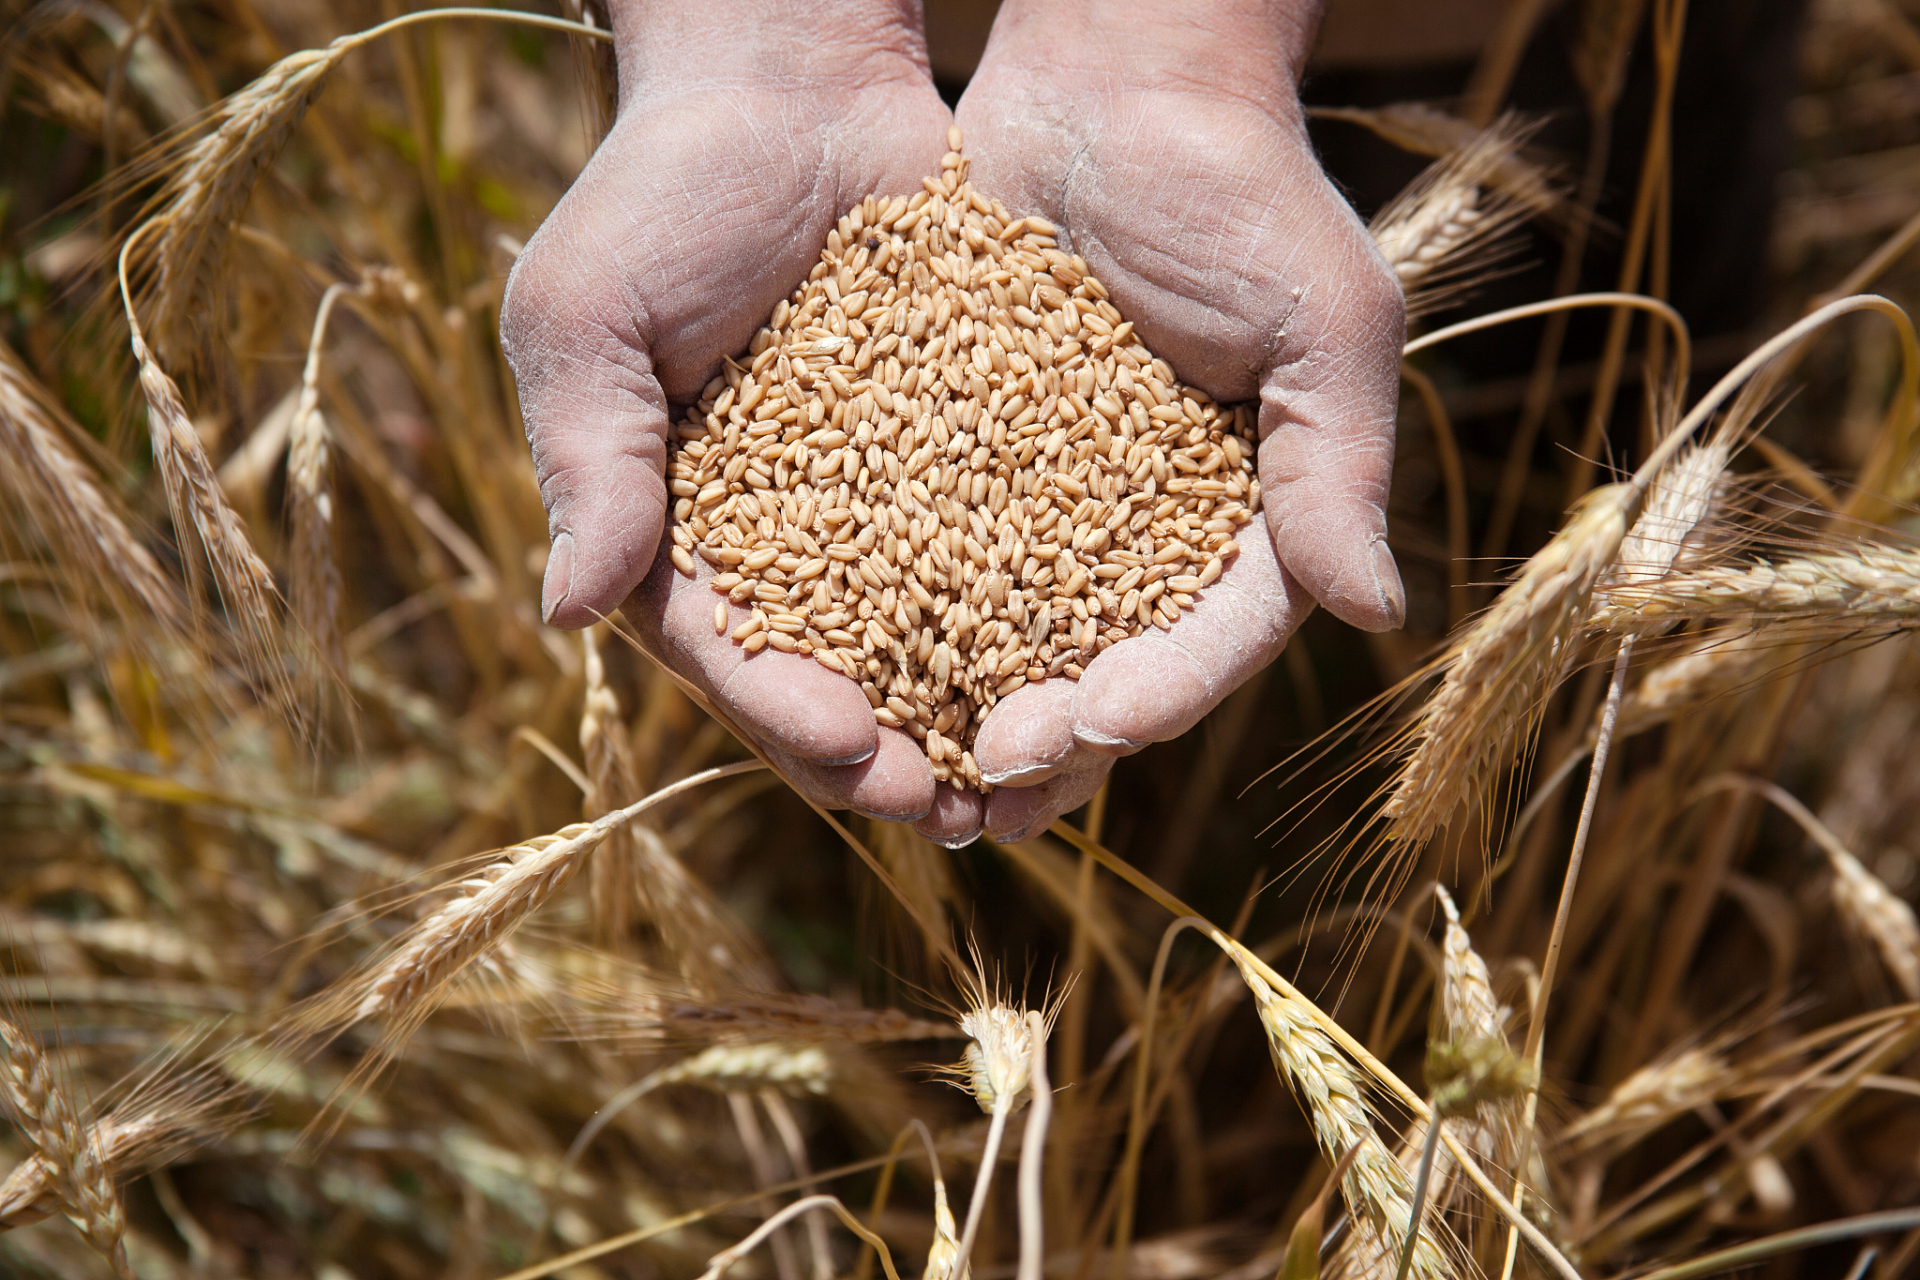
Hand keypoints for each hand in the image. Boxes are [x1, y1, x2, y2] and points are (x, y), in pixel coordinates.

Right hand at [502, 0, 969, 832]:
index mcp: (673, 529)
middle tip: (961, 810)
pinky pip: (994, 549)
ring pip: (922, 639)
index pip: (724, 650)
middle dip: (889, 752)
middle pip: (830, 674)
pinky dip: (1032, 611)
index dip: (783, 713)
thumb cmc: (662, 188)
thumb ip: (590, 460)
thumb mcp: (589, 316)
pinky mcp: (954, 459)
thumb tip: (565, 615)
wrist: (792, 82)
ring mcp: (869, 506)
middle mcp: (775, 538)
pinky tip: (1089, 660)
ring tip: (1037, 772)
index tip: (852, 756)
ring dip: (972, 713)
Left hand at [945, 0, 1407, 836]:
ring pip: (1004, 638)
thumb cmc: (1245, 189)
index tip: (1094, 725)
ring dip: (955, 712)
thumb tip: (1381, 617)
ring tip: (904, 777)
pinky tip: (839, 665)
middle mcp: (1144, 535)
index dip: (1160, 693)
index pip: (1213, 639)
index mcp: (1247, 522)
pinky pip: (922, 553)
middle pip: (1101, 667)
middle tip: (979, 793)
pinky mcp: (961, 462)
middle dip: (1047, 740)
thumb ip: (1336, 469)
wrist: (1116, 83)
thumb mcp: (1322, 322)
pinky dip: (885, 614)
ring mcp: (1048, 506)